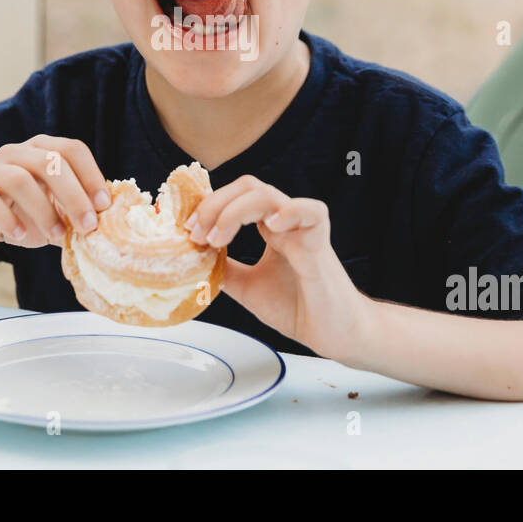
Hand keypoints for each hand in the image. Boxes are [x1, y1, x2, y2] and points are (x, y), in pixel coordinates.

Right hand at [0, 135, 110, 257]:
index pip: (72, 149)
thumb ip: (75, 210)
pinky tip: (19, 235)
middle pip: (50, 161)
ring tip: (56, 235)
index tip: (104, 205)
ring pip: (20, 179)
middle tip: (87, 226)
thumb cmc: (18, 214)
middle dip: (74, 195)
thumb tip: (110, 222)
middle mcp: (16, 153)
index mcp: (41, 150)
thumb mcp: (52, 210)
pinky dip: (8, 219)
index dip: (91, 175)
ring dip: (43, 210)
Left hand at [186, 174, 367, 360]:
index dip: (209, 206)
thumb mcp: (247, 287)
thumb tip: (193, 260)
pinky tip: (270, 225)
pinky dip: (289, 211)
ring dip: (235, 211)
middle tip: (197, 232)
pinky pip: (312, 212)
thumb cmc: (299, 307)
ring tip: (218, 237)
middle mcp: (285, 223)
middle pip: (249, 187)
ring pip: (269, 195)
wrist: (333, 334)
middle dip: (215, 204)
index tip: (189, 229)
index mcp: (270, 228)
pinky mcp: (320, 245)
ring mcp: (302, 230)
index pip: (237, 196)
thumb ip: (224, 270)